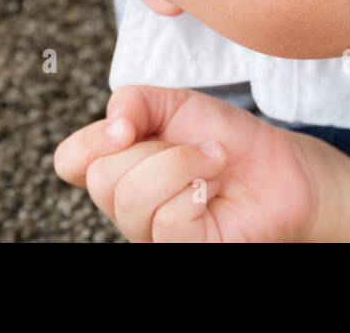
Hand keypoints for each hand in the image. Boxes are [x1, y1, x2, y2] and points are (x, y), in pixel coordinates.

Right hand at [53, 85, 327, 241]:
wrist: (280, 163)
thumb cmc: (226, 137)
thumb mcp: (176, 102)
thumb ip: (133, 101)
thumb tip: (112, 128)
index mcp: (118, 166)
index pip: (69, 161)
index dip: (92, 140)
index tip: (128, 126)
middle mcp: (127, 205)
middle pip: (102, 177)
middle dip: (155, 147)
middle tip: (194, 145)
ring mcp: (152, 233)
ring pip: (132, 196)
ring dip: (183, 163)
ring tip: (212, 162)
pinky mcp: (183, 250)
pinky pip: (167, 221)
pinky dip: (196, 190)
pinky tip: (214, 188)